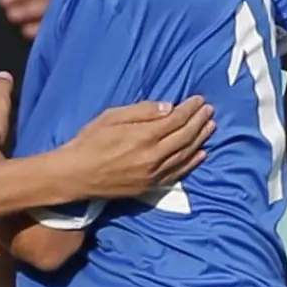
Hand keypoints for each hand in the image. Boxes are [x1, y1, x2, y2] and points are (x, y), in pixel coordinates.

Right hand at [62, 96, 213, 201]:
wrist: (75, 175)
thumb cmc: (89, 142)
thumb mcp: (112, 117)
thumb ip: (142, 111)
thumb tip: (169, 107)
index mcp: (143, 136)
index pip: (176, 120)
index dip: (190, 109)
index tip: (199, 100)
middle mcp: (153, 157)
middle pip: (185, 136)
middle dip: (199, 121)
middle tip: (210, 110)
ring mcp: (153, 174)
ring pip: (185, 155)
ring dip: (200, 139)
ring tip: (210, 127)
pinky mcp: (149, 186)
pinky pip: (177, 173)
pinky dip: (191, 163)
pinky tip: (200, 154)